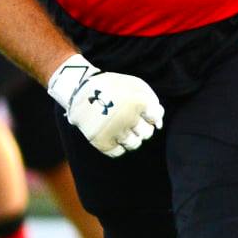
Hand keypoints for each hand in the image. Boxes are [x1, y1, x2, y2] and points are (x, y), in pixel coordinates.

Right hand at [47, 57, 163, 157]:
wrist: (78, 88)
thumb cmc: (111, 87)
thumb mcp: (134, 85)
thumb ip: (152, 101)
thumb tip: (159, 124)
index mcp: (138, 101)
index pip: (155, 118)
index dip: (149, 116)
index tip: (140, 111)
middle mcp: (128, 117)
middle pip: (147, 133)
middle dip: (142, 128)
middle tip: (130, 120)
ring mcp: (114, 130)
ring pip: (134, 144)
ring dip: (131, 138)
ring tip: (121, 128)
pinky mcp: (101, 140)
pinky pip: (118, 152)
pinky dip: (117, 146)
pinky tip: (113, 135)